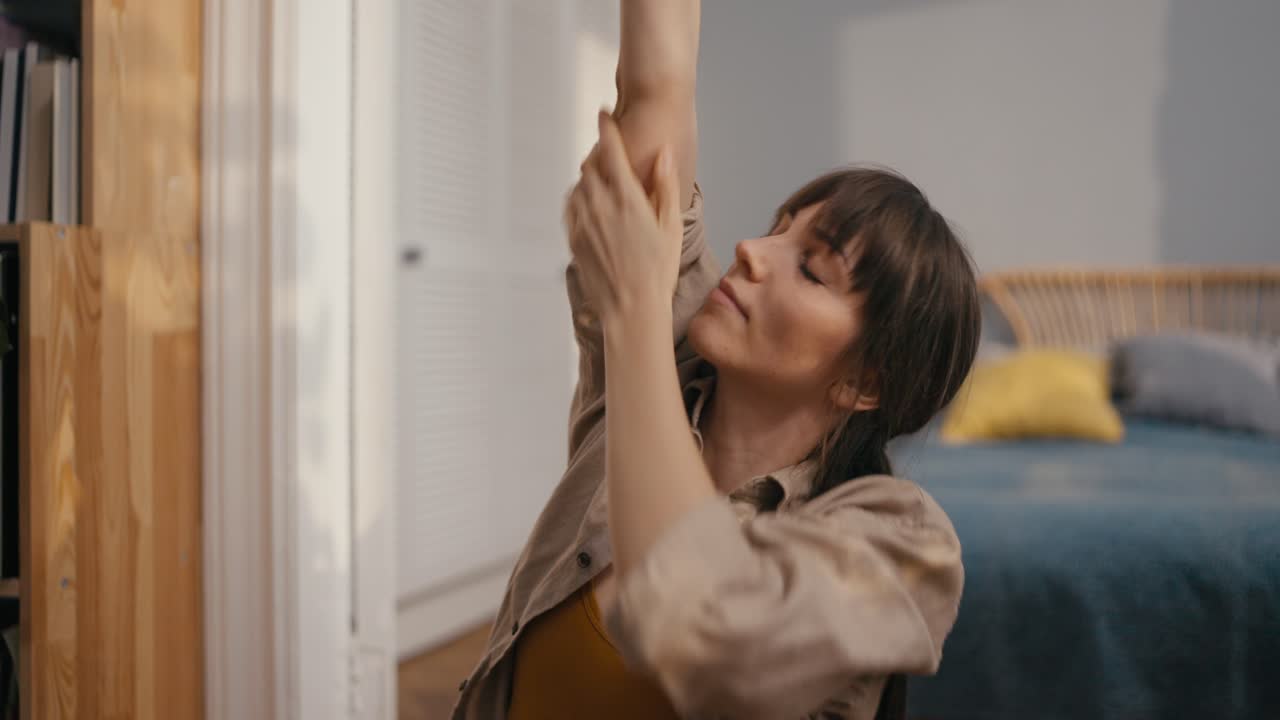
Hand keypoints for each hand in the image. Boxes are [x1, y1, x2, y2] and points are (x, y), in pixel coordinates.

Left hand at [564, 110, 681, 323]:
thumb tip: (663, 153)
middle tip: (608, 152)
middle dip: (599, 154)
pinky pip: (571, 207)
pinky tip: (590, 204)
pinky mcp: (573, 240)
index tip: (604, 113)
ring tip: (602, 180)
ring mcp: (583, 223)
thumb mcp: (671, 226)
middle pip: (590, 164)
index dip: (606, 128)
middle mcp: (600, 206)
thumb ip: (665, 186)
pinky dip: (579, 198)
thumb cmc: (658, 271)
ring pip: (578, 185)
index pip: (610, 150)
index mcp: (627, 199)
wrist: (632, 310)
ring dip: (588, 176)